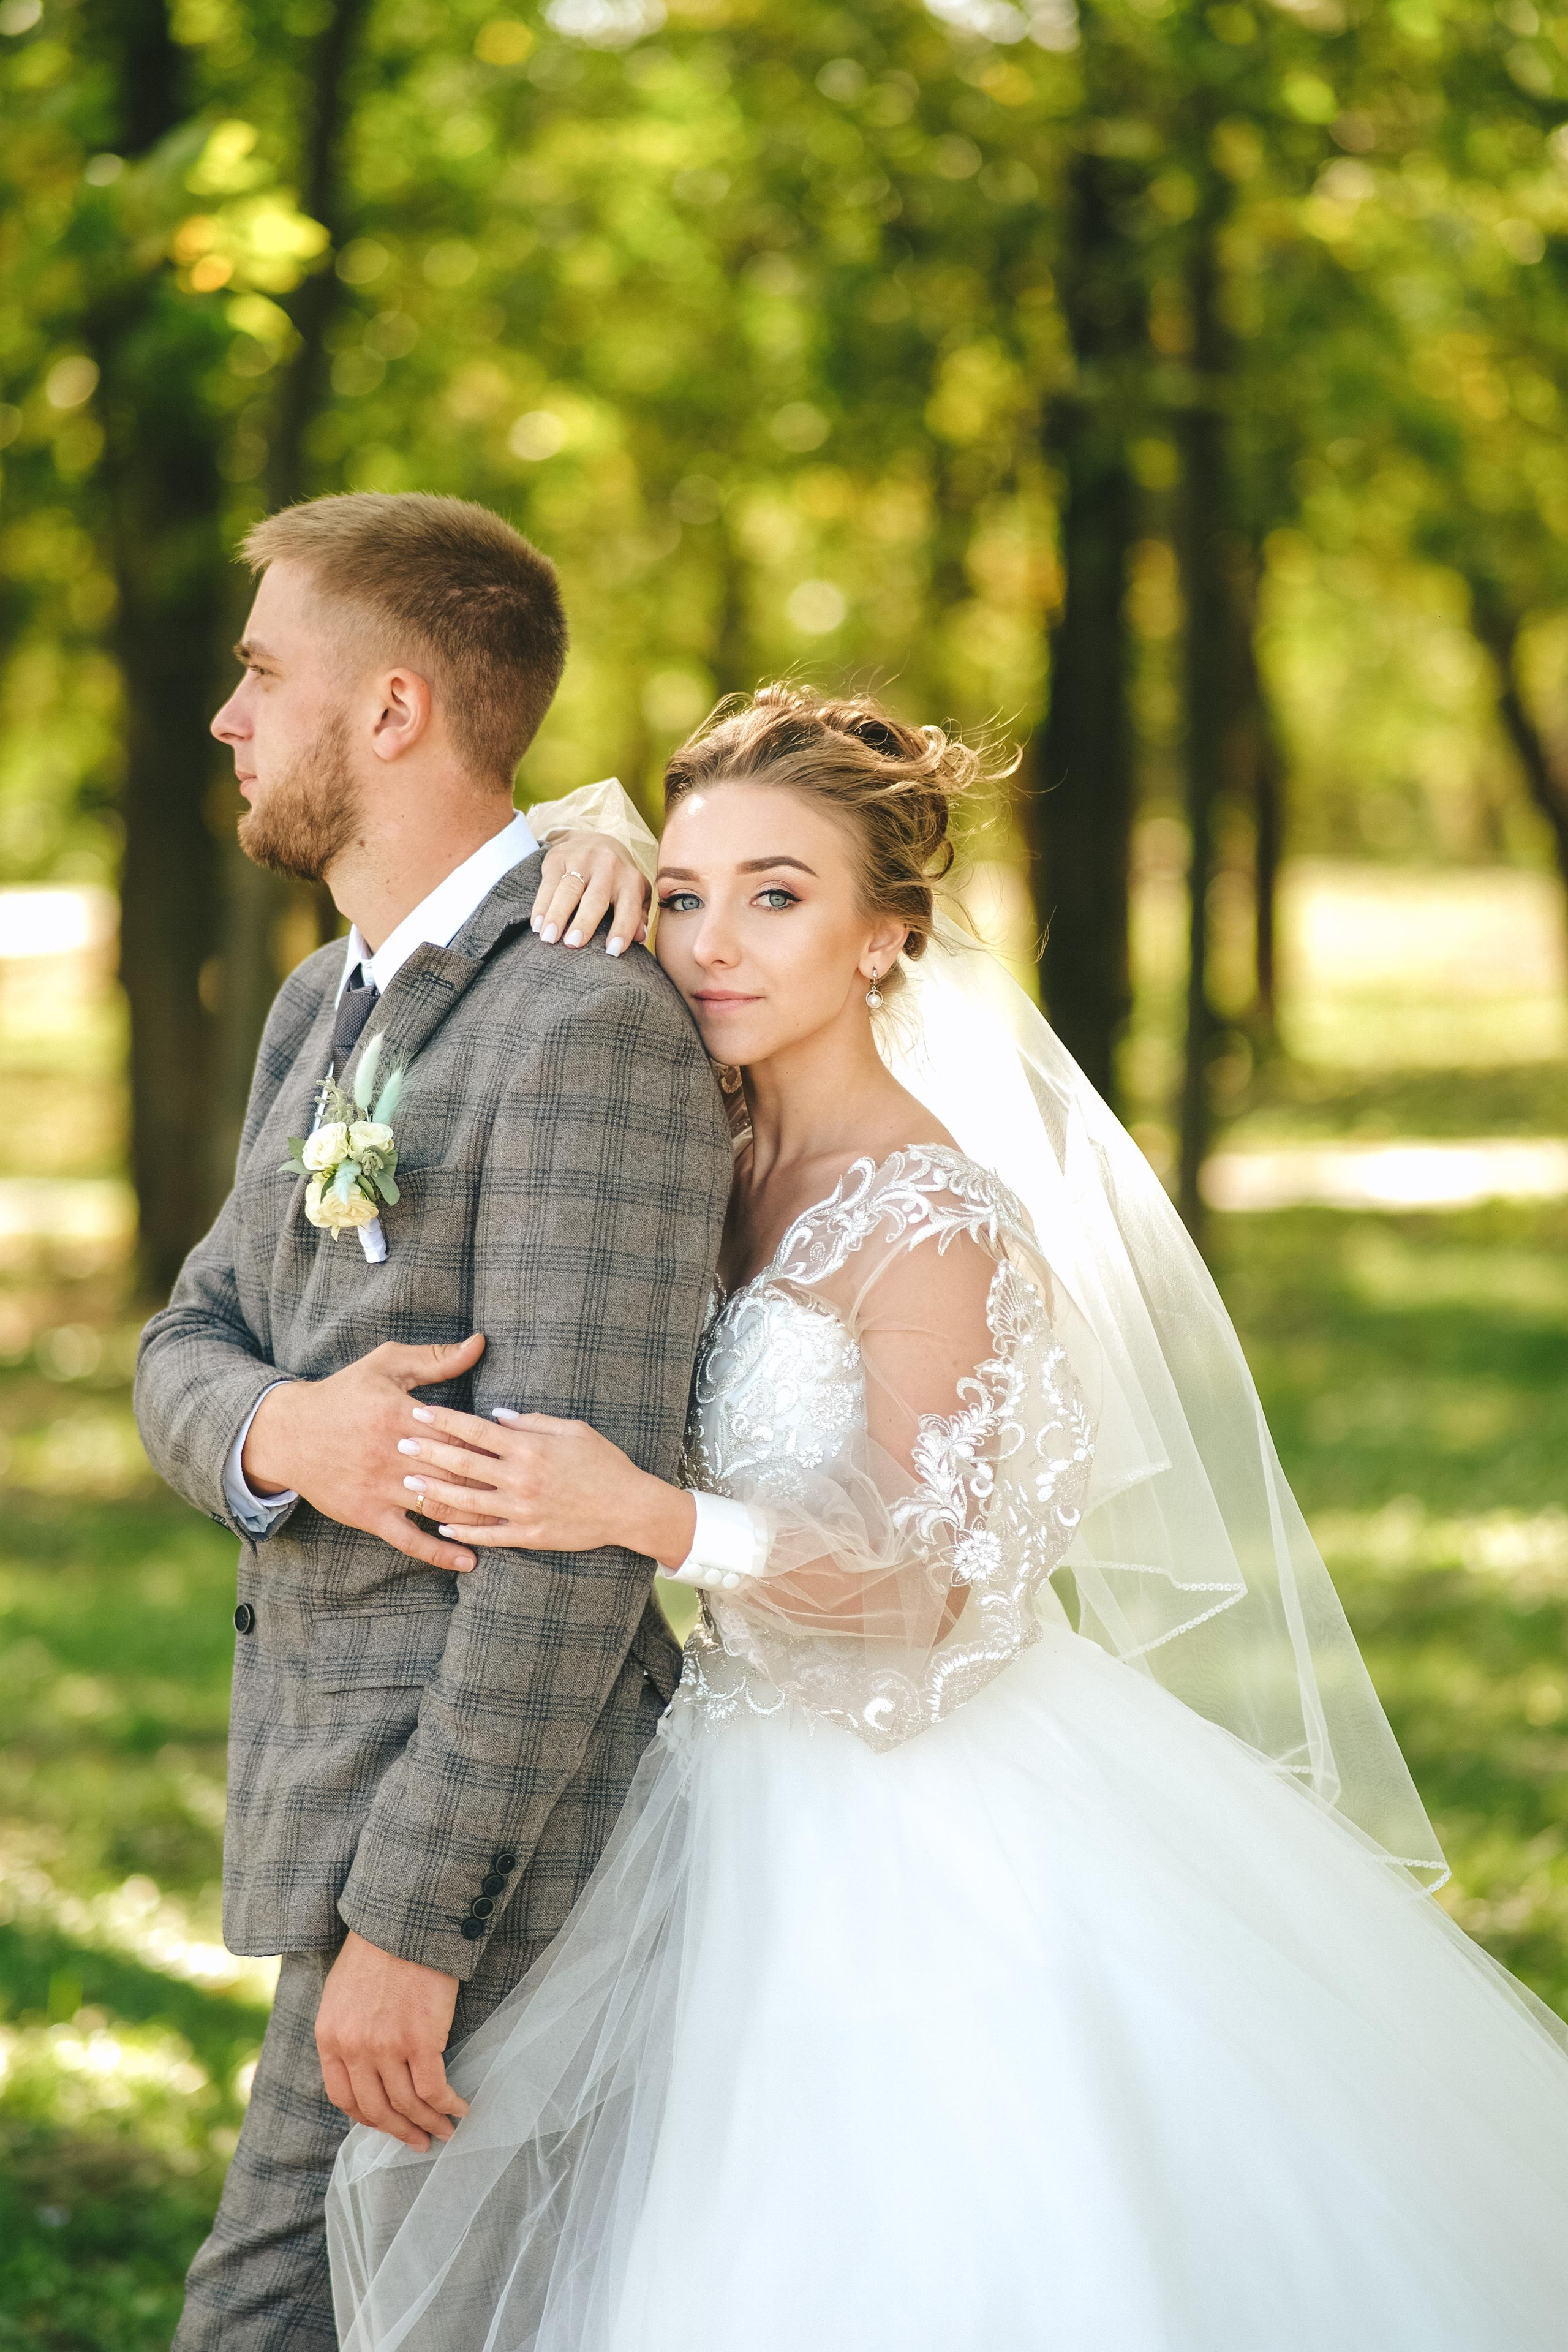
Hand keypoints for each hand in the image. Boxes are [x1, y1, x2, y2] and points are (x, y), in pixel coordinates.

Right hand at [242, 1335, 498, 1573]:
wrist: (288, 1433)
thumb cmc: (343, 1394)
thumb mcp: (386, 1365)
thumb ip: (435, 1359)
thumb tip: (480, 1343)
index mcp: (403, 1416)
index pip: (460, 1434)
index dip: (493, 1446)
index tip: (521, 1453)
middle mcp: (394, 1456)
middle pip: (457, 1475)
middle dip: (494, 1486)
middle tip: (530, 1494)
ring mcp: (381, 1489)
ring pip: (440, 1509)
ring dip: (477, 1520)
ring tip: (511, 1527)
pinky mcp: (368, 1515)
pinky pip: (409, 1540)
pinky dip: (439, 1553)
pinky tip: (468, 1562)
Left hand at [315, 1930, 467, 2150]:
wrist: (403, 1920)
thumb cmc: (377, 1948)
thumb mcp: (342, 1993)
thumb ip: (346, 2031)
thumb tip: (363, 2066)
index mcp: (330, 2038)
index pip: (344, 2098)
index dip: (368, 2119)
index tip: (387, 2126)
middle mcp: (353, 2049)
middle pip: (377, 2110)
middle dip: (401, 2132)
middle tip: (420, 2141)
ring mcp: (386, 2047)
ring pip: (408, 2105)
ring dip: (429, 2124)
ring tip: (445, 2130)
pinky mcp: (421, 2040)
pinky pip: (434, 2090)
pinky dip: (449, 2105)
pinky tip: (461, 2107)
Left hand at [394, 1402, 696, 1568]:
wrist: (629, 1506)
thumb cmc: (603, 1462)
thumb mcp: (573, 1429)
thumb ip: (533, 1422)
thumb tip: (497, 1415)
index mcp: (530, 1447)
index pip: (477, 1430)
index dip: (445, 1420)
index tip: (419, 1411)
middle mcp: (521, 1477)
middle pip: (464, 1463)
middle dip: (428, 1452)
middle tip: (398, 1444)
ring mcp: (523, 1509)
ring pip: (468, 1501)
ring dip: (435, 1492)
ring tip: (407, 1483)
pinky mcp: (529, 1536)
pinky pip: (489, 1536)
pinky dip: (463, 1532)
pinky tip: (440, 1527)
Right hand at [531, 830, 650, 955]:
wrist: (595, 838)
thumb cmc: (618, 877)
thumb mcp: (635, 892)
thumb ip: (638, 915)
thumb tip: (640, 938)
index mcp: (631, 880)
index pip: (629, 908)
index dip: (622, 929)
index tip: (613, 951)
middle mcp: (608, 867)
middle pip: (595, 899)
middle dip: (584, 922)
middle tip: (573, 944)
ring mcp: (582, 860)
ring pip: (568, 890)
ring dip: (557, 915)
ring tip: (548, 938)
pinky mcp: (558, 857)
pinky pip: (548, 884)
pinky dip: (541, 906)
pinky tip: (537, 925)